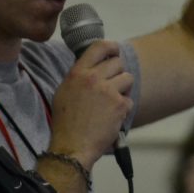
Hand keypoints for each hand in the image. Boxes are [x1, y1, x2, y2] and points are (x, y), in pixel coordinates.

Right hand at [49, 39, 133, 168]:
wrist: (72, 146)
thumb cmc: (65, 123)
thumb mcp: (64, 92)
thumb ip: (79, 77)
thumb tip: (93, 67)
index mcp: (77, 73)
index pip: (98, 47)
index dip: (111, 46)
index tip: (115, 51)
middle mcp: (93, 78)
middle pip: (117, 62)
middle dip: (117, 73)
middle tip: (111, 86)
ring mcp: (108, 91)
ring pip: (127, 78)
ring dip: (123, 89)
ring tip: (112, 102)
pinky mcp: (119, 105)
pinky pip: (129, 99)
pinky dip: (124, 108)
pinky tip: (112, 116)